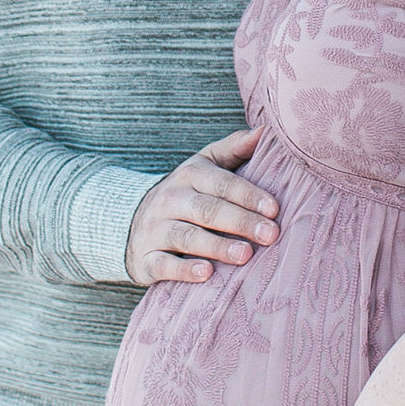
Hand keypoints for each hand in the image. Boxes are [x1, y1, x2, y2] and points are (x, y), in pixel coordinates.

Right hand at [125, 128, 279, 287]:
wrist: (131, 218)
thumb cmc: (186, 192)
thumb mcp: (205, 164)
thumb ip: (234, 148)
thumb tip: (265, 131)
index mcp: (189, 175)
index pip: (221, 184)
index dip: (248, 195)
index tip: (273, 209)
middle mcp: (170, 200)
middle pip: (207, 210)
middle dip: (240, 221)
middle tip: (269, 235)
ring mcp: (155, 229)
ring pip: (187, 237)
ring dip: (216, 246)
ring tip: (244, 255)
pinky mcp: (145, 258)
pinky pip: (163, 264)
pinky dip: (184, 270)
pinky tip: (206, 274)